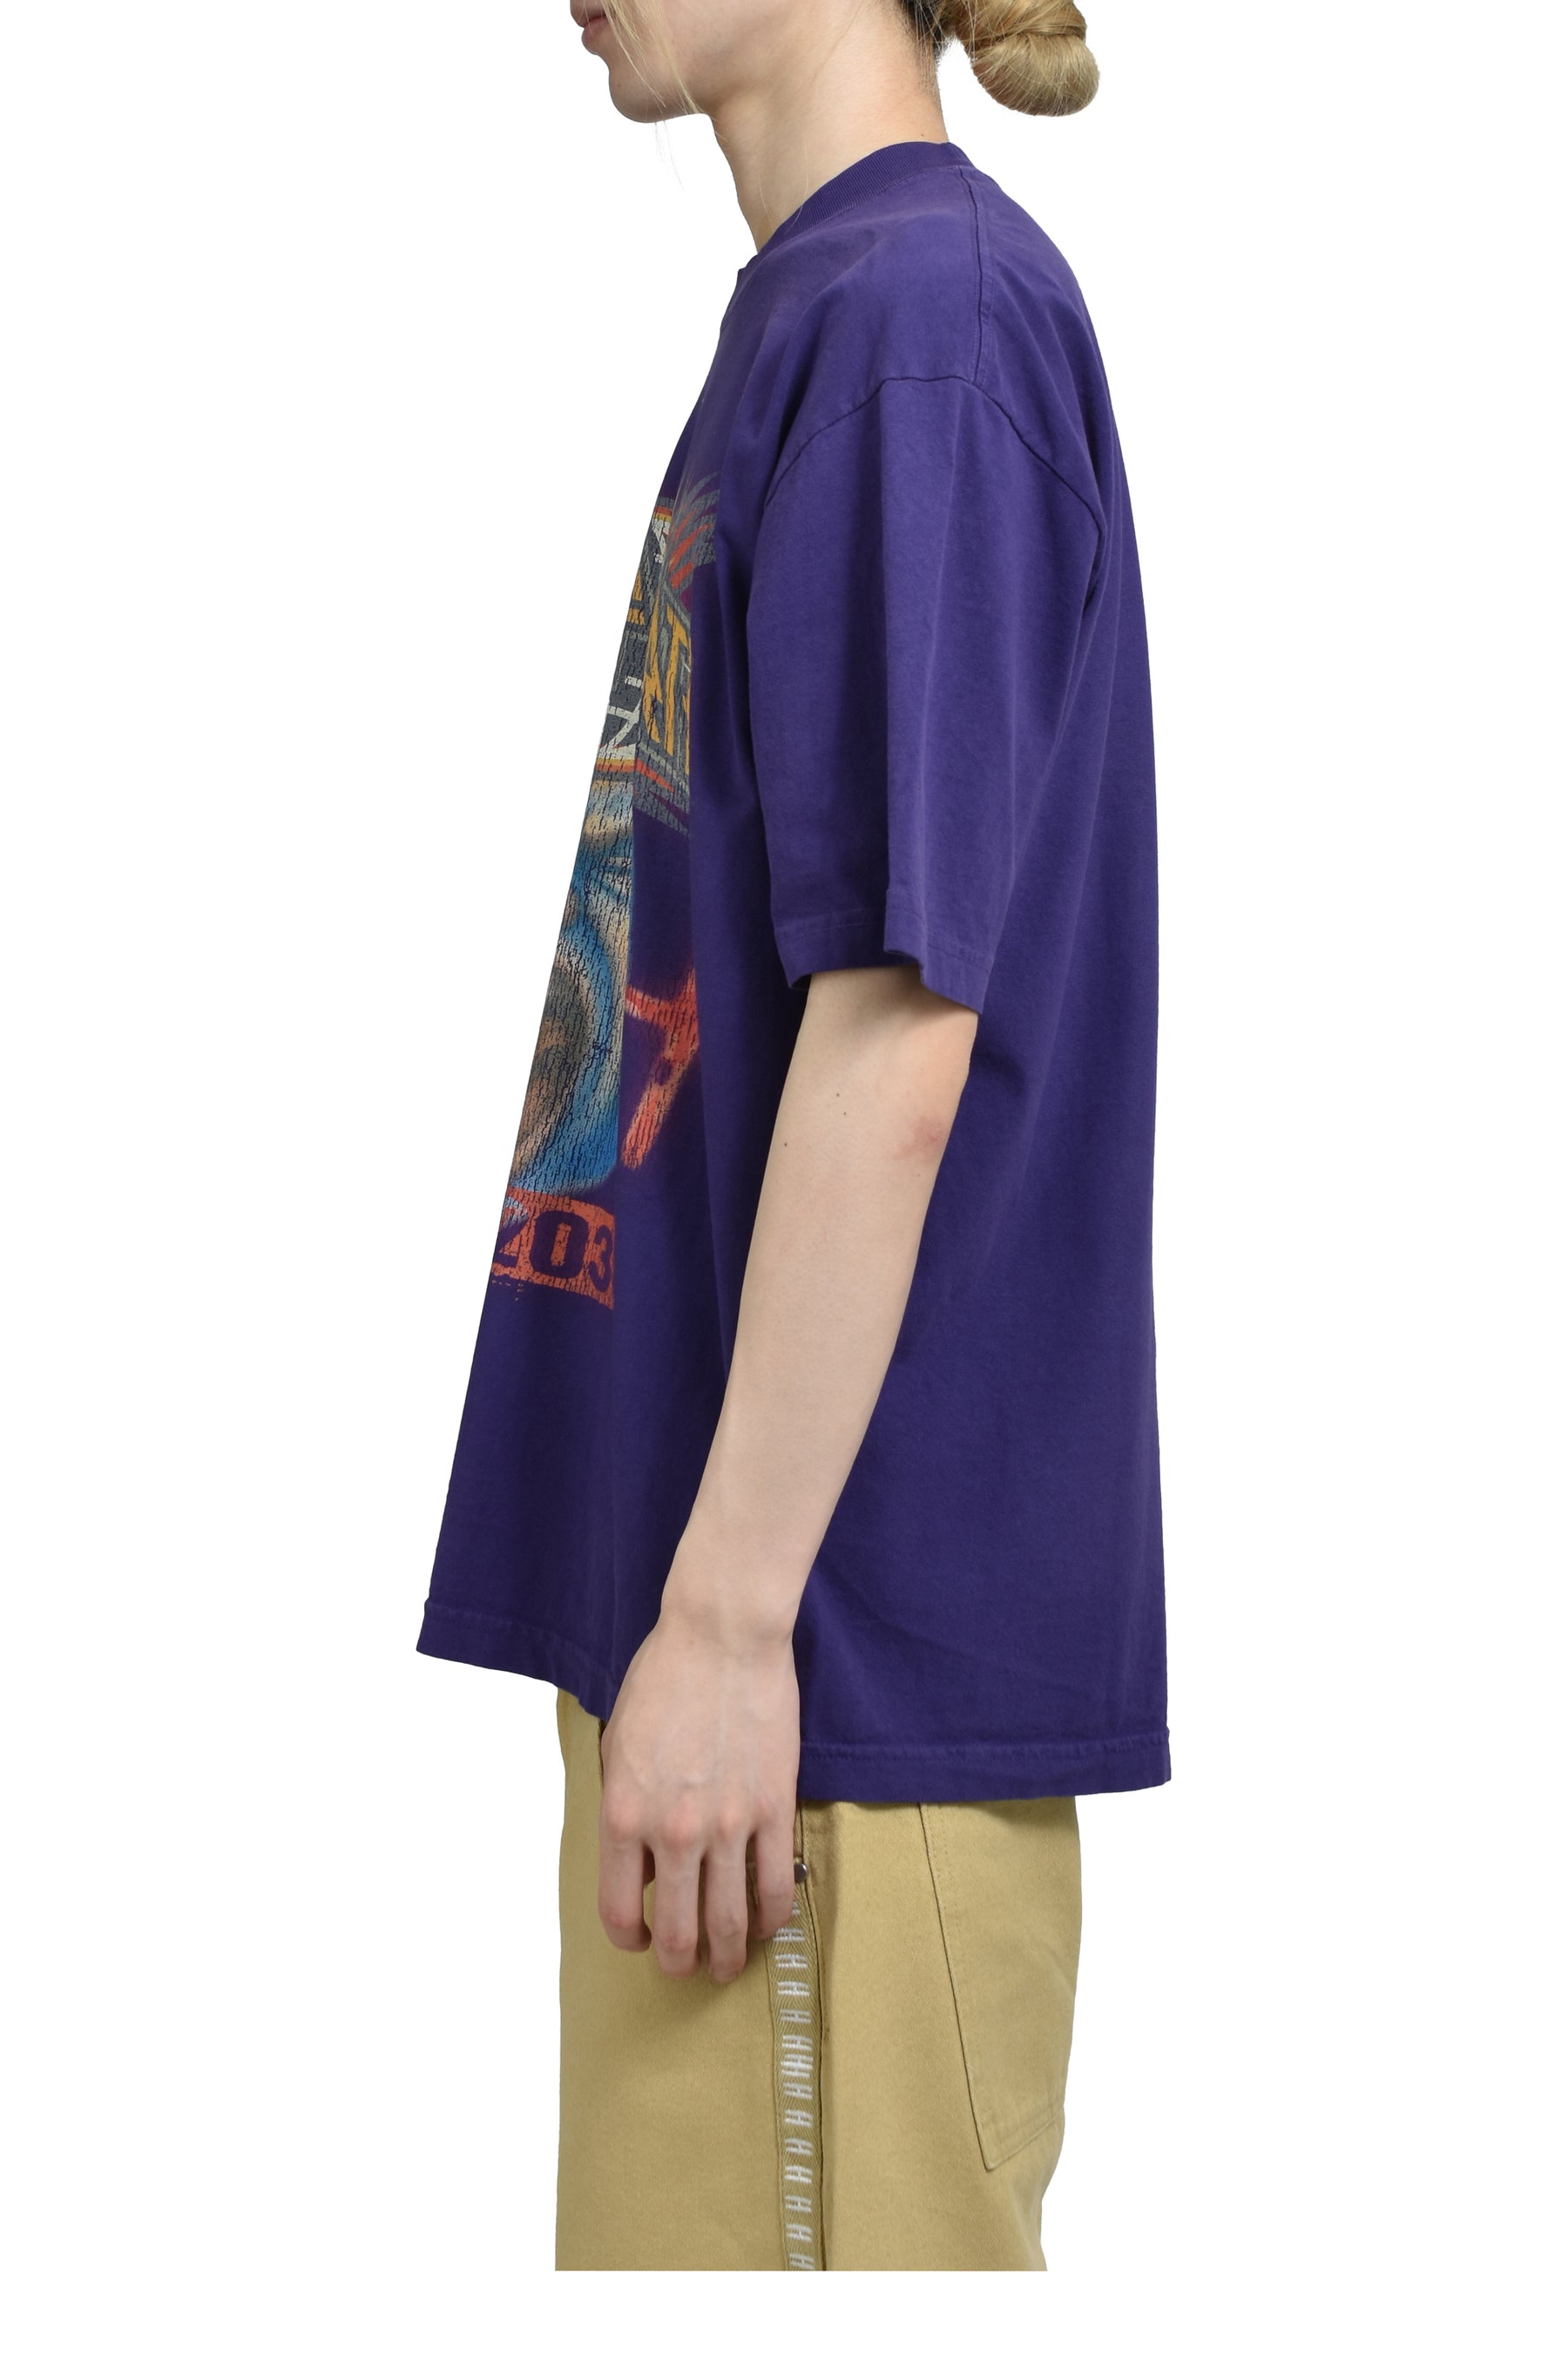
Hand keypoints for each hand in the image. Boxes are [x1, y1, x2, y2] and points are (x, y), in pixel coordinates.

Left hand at [597, 1584, 800, 1982]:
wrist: (722, 1637)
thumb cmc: (662, 1680)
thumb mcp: (616, 1748)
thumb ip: (623, 1813)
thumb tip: (644, 1867)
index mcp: (624, 1817)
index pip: (619, 1911)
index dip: (628, 1939)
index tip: (639, 1941)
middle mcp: (674, 1833)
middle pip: (678, 1931)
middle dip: (680, 1963)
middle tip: (686, 1969)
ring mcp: (729, 1825)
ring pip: (729, 1921)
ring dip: (727, 1955)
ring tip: (728, 1964)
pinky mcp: (774, 1810)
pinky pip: (777, 1885)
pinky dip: (771, 1917)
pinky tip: (766, 1924)